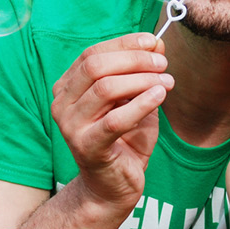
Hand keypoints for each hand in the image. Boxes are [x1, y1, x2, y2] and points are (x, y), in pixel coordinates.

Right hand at [50, 33, 173, 216]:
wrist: (113, 186)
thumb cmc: (124, 139)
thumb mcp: (134, 99)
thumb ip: (142, 71)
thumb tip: (156, 42)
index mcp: (68, 87)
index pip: (93, 53)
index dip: (125, 44)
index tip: (154, 42)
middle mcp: (62, 104)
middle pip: (96, 66)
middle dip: (134, 60)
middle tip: (163, 65)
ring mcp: (70, 126)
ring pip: (105, 89)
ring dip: (142, 80)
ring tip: (167, 82)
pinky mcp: (86, 147)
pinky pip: (115, 120)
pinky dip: (141, 104)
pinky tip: (160, 96)